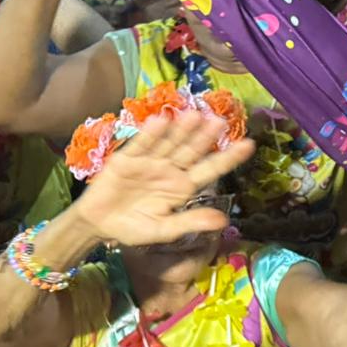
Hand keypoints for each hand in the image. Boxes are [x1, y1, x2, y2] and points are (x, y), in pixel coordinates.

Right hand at [70, 108, 253, 246]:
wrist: (98, 225)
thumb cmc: (134, 228)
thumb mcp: (163, 230)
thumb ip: (191, 222)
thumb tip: (223, 221)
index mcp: (184, 186)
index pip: (210, 169)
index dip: (229, 157)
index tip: (249, 145)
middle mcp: (171, 169)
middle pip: (192, 151)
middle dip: (205, 137)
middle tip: (220, 122)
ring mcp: (150, 161)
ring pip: (169, 143)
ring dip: (181, 130)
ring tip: (195, 116)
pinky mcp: (128, 158)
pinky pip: (141, 145)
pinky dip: (150, 134)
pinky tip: (162, 121)